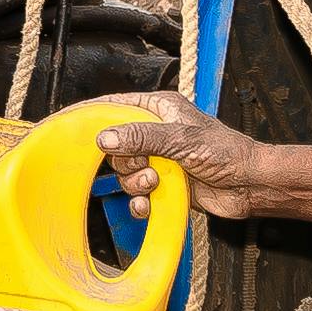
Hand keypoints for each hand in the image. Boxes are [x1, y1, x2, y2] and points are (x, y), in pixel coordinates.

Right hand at [103, 114, 311, 223]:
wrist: (250, 186)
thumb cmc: (227, 152)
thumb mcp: (181, 140)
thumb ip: (141, 137)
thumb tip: (103, 137)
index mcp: (158, 108)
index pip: (112, 105)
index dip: (87, 116)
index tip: (61, 124)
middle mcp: (155, 132)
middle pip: (115, 146)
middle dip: (126, 162)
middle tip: (146, 166)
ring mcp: (158, 159)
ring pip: (124, 172)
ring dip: (135, 183)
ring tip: (156, 184)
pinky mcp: (163, 184)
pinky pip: (136, 194)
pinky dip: (140, 202)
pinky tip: (150, 205)